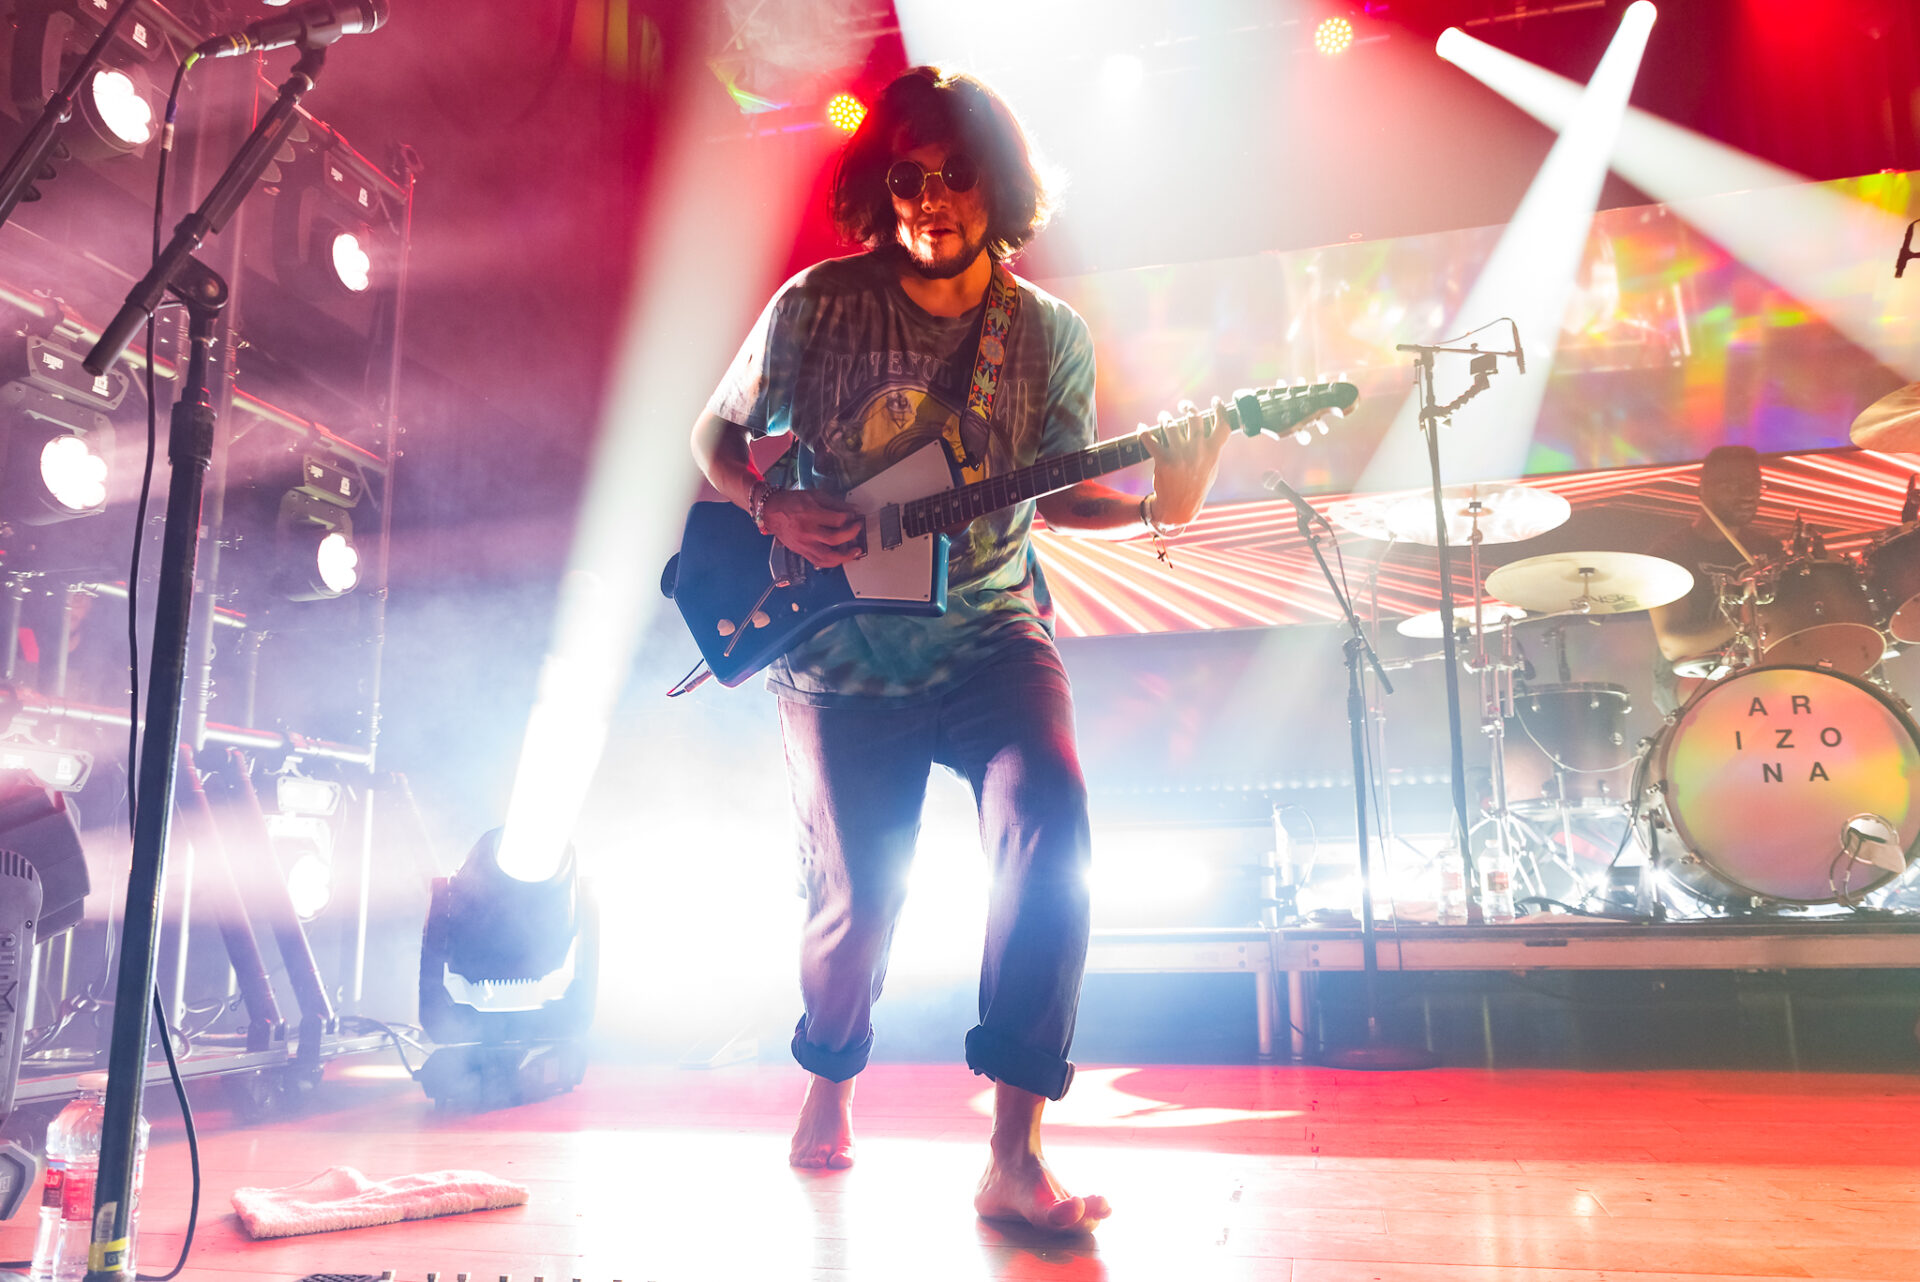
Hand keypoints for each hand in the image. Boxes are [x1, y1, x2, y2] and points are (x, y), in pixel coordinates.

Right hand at [761, 489, 864, 567]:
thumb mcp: (814, 496)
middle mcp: (807, 531)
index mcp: (810, 514)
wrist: (771, 511)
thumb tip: (853, 509)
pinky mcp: (801, 552)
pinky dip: (832, 562)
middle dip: (851, 534)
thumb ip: (835, 503)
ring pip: (828, 557)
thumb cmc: (791, 503)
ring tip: (855, 551)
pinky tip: (840, 558)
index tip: (854, 516)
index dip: (850, 518)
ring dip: (845, 556)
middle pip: (835, 538)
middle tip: (858, 529)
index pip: (837, 520)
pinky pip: (819, 562)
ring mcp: (804, 544)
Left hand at [1141, 396, 1231, 527]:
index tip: (1216, 401)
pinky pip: (1150, 440)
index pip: (1222, 426)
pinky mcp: (1163, 460)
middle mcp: (1197, 451)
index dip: (1220, 410)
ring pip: (1171, 425)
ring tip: (1163, 417)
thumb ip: (1212, 450)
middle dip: (1187, 407)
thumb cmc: (1196, 486)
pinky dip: (1143, 432)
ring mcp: (1180, 455)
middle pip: (1194, 418)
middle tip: (1183, 406)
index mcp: (1212, 452)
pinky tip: (1141, 428)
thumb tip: (1211, 431)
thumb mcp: (1211, 469)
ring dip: (1165, 418)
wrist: (1179, 506)